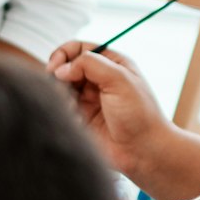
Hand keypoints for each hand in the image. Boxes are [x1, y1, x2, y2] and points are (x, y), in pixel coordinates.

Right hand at [49, 43, 168, 178]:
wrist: (143, 151)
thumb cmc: (140, 115)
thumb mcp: (119, 79)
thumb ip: (90, 64)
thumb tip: (60, 69)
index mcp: (111, 64)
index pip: (78, 48)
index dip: (64, 54)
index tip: (56, 67)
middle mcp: (98, 79)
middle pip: (65, 67)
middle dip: (58, 76)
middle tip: (59, 87)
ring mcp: (88, 99)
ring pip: (60, 88)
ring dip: (60, 95)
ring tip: (69, 107)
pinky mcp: (80, 117)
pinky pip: (61, 107)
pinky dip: (62, 111)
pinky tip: (74, 120)